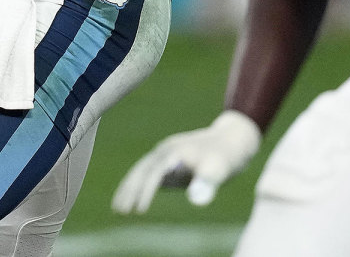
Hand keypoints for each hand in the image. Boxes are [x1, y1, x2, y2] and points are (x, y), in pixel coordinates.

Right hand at [111, 110, 261, 213]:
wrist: (232, 139)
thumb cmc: (226, 156)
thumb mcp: (220, 170)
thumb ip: (207, 183)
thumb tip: (196, 199)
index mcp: (174, 151)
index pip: (154, 173)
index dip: (145, 192)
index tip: (139, 211)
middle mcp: (165, 151)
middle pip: (141, 170)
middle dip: (129, 190)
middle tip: (119, 210)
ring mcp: (165, 155)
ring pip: (141, 171)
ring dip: (129, 188)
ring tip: (118, 208)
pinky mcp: (169, 162)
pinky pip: (148, 173)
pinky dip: (138, 185)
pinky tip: (132, 198)